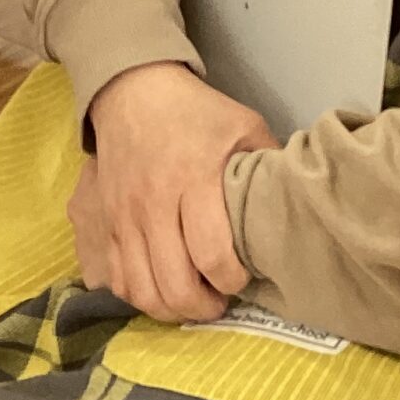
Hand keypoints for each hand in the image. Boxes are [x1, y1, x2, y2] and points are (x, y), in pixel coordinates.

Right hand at [76, 61, 275, 321]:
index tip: (243, 278)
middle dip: (203, 307)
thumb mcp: (243, 125)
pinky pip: (117, 278)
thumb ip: (266, 168)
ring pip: (141, 290)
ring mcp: (125, 215)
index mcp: (194, 177)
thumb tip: (293, 205)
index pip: (212, 254)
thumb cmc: (196, 112)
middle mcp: (154, 203)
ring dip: (171, 308)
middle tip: (220, 300)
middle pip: (174, 284)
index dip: (233, 281)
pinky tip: (160, 285)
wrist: (133, 91)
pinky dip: (139, 295)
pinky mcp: (106, 222)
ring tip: (192, 299)